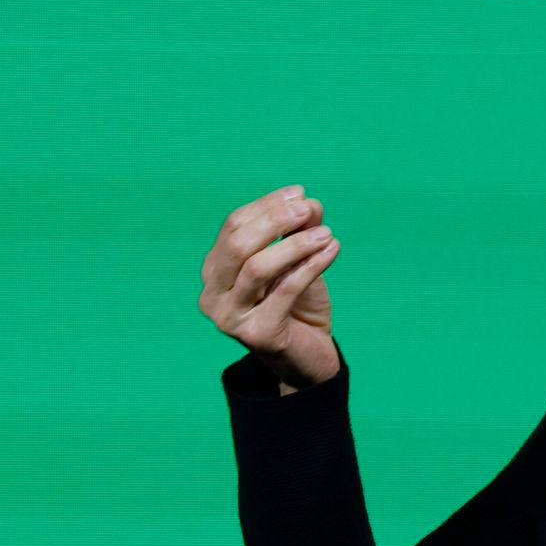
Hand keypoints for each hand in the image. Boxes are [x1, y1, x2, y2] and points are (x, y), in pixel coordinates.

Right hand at [200, 184, 341, 392]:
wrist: (309, 353)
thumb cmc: (296, 302)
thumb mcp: (296, 259)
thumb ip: (298, 230)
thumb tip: (307, 201)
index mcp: (215, 270)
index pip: (233, 226)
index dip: (267, 205)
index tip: (300, 193)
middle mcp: (212, 294)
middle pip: (237, 244)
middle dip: (275, 221)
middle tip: (309, 208)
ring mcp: (230, 317)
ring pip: (258, 268)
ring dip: (296, 244)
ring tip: (327, 233)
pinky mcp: (257, 335)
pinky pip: (286, 291)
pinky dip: (311, 266)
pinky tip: (332, 250)